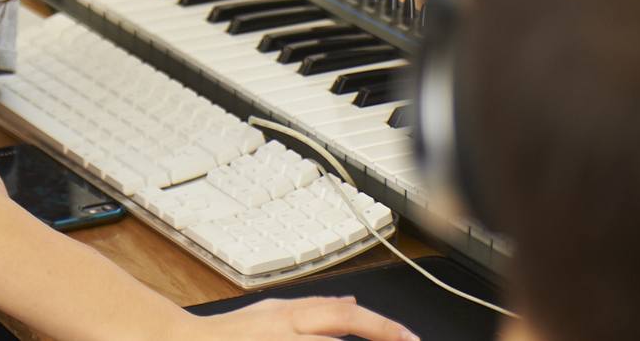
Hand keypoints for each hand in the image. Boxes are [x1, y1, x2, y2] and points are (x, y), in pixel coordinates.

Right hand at [182, 295, 419, 340]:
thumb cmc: (229, 335)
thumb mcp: (272, 312)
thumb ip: (315, 309)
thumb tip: (352, 302)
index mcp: (293, 314)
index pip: (348, 315)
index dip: (383, 326)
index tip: (410, 338)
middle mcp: (290, 330)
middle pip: (344, 325)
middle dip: (380, 334)